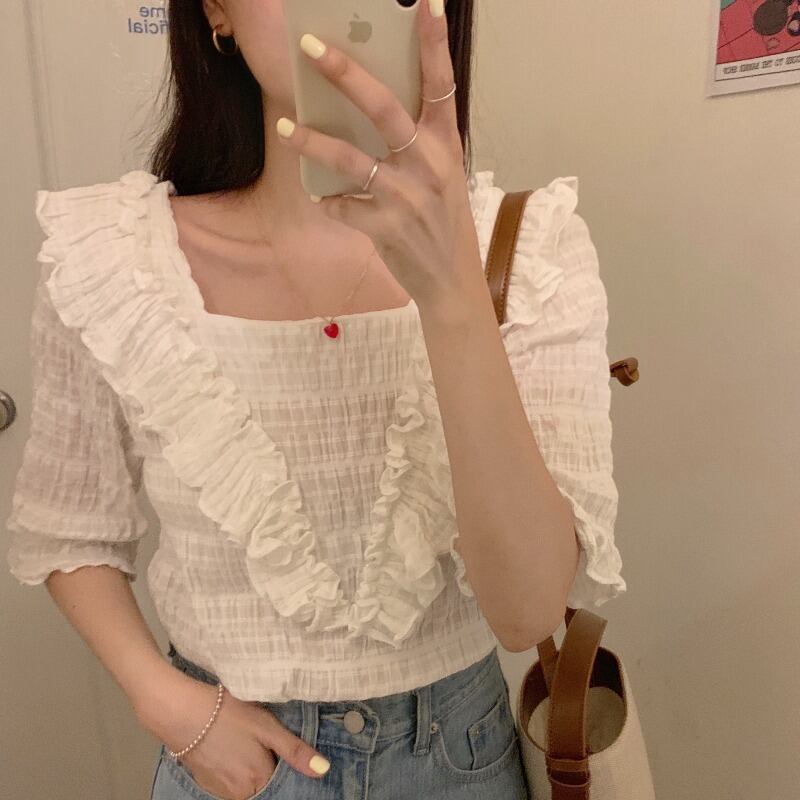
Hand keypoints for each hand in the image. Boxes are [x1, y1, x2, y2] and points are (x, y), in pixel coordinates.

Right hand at [137, 672, 329, 799]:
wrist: (182, 712)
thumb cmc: (228, 715)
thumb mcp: (267, 726)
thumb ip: (295, 751)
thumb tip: (324, 770)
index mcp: (257, 783)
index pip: (281, 782)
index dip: (285, 765)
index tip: (280, 748)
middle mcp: (239, 795)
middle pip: (264, 784)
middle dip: (269, 766)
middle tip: (263, 740)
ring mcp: (220, 791)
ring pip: (247, 783)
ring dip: (252, 766)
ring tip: (248, 740)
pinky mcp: (205, 782)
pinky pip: (230, 781)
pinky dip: (235, 767)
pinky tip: (233, 745)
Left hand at [276, 0, 484, 310]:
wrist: (451, 280)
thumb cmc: (443, 221)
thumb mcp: (442, 175)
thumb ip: (415, 142)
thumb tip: (365, 107)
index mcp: (446, 146)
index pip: (441, 86)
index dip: (434, 43)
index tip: (426, 2)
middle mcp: (429, 166)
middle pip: (384, 108)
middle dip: (345, 73)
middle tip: (310, 46)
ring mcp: (406, 198)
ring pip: (350, 159)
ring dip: (313, 142)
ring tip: (286, 129)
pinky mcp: (385, 228)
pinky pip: (342, 207)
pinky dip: (329, 203)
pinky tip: (324, 200)